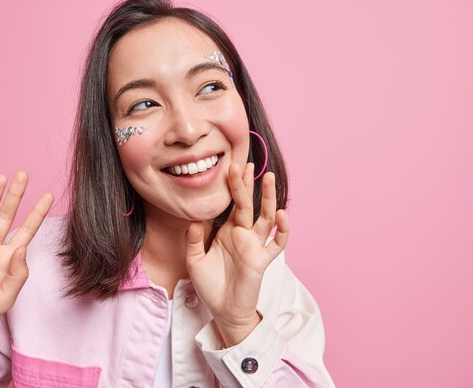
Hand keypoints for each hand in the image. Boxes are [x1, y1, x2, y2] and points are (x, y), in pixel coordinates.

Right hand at [0, 171, 53, 356]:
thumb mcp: (2, 299)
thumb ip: (16, 275)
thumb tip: (22, 248)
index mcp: (7, 260)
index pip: (27, 231)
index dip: (37, 213)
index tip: (49, 195)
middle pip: (7, 216)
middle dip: (16, 196)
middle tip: (24, 174)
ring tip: (2, 177)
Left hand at [185, 163, 288, 346]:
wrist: (223, 310)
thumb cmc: (210, 285)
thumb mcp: (194, 261)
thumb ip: (193, 240)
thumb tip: (193, 219)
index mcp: (227, 231)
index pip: (231, 204)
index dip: (232, 187)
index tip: (231, 166)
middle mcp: (242, 234)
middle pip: (247, 204)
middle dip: (246, 185)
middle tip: (245, 163)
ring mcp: (254, 246)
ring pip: (265, 217)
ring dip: (268, 198)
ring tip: (268, 177)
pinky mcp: (262, 260)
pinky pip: (276, 243)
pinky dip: (282, 230)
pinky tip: (281, 215)